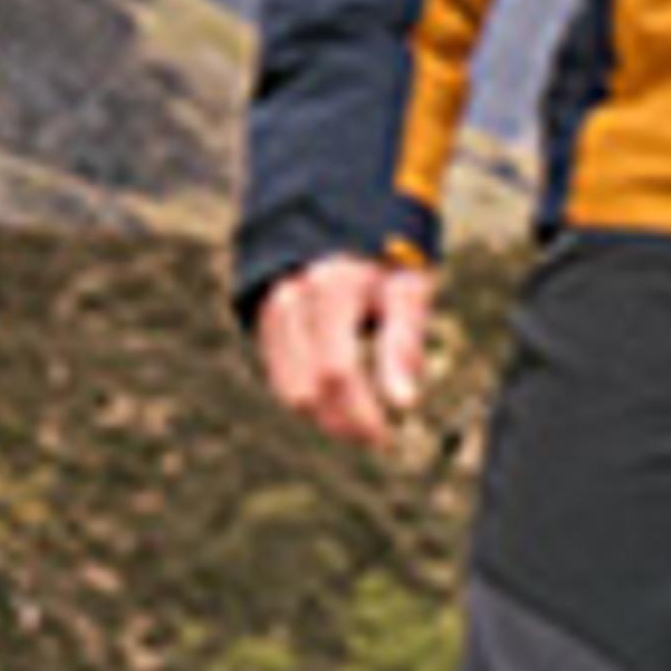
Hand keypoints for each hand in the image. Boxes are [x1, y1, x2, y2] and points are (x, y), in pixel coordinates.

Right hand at [255, 255, 436, 448]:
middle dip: (345, 423)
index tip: (386, 439)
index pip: (337, 371)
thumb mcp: (408, 293)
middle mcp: (292, 299)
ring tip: (363, 425)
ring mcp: (271, 312)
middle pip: (310, 388)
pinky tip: (340, 405)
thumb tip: (405, 403)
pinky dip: (311, 401)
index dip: (359, 414)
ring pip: (291, 391)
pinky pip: (282, 380)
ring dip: (327, 418)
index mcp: (333, 287)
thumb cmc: (386, 266)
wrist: (343, 231)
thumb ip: (404, 345)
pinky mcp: (262, 325)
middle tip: (378, 439)